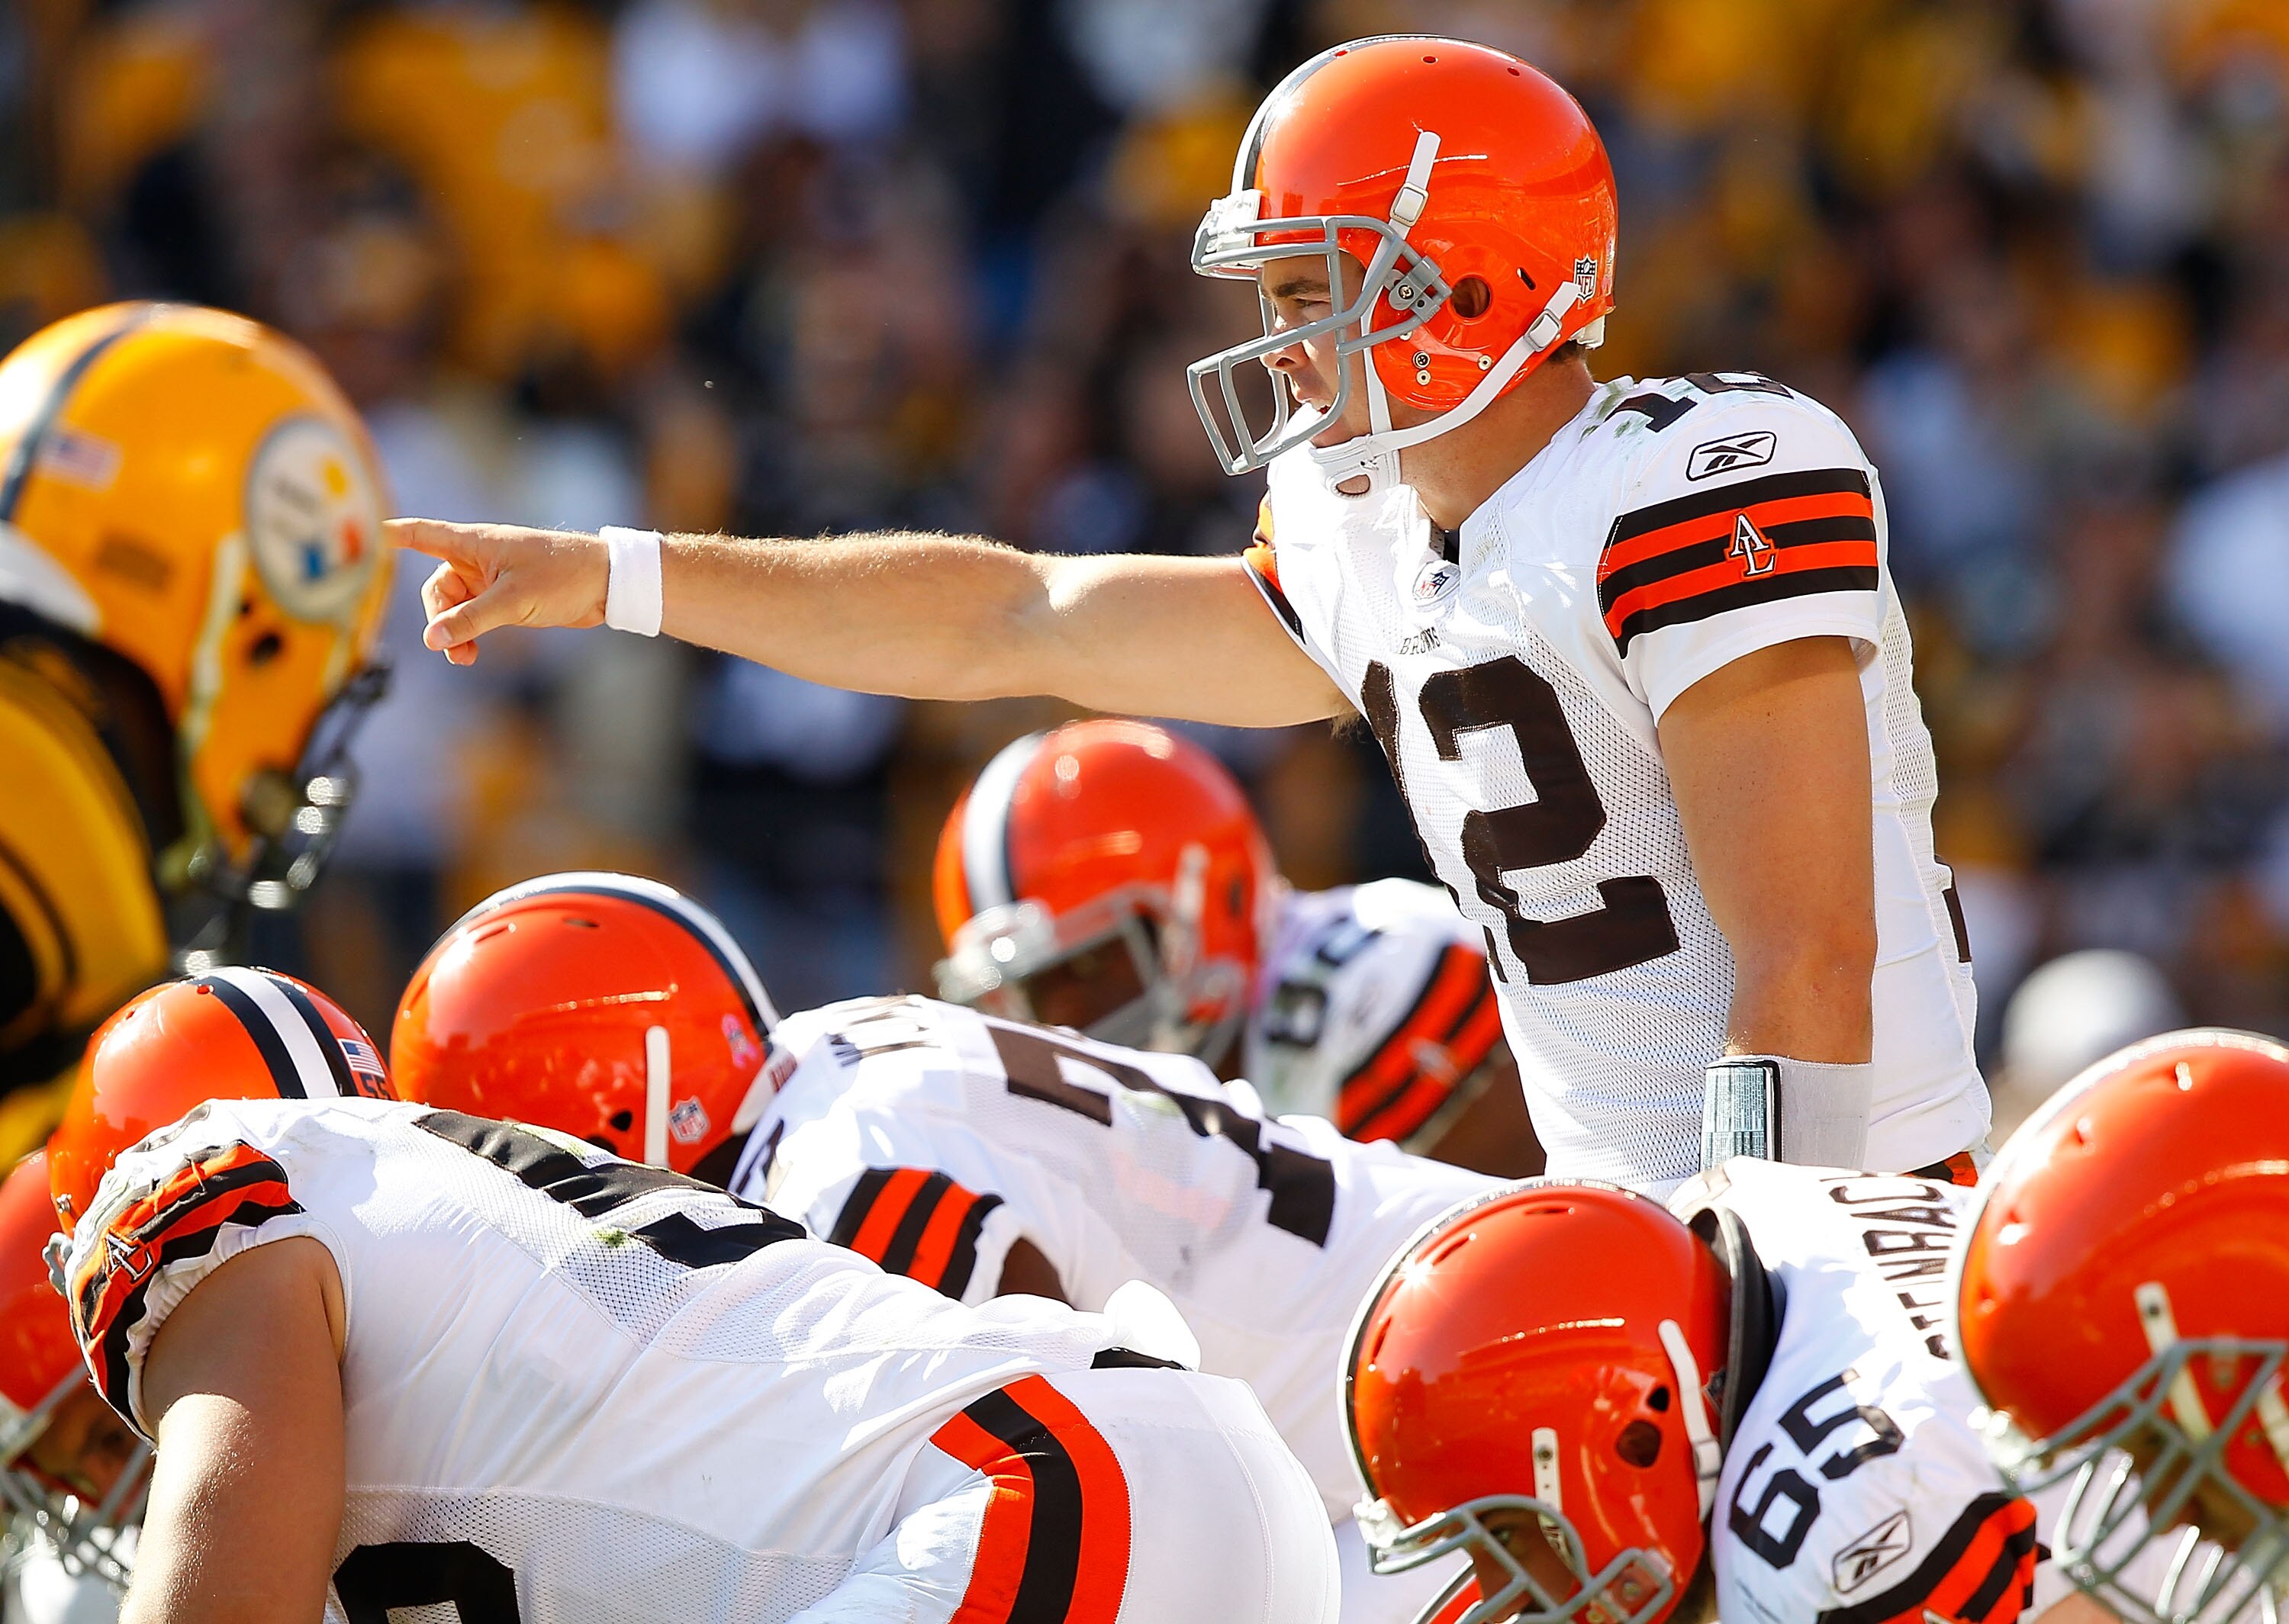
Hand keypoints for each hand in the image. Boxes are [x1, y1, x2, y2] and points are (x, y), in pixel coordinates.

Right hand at [387, 519, 610, 665]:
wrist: (607, 584)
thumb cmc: (563, 575)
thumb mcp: (514, 600)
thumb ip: (472, 620)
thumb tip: (433, 640)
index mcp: (475, 544)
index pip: (423, 534)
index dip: (393, 535)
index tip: (365, 533)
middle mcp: (477, 559)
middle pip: (437, 590)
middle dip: (440, 620)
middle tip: (454, 648)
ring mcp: (490, 580)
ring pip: (454, 609)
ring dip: (454, 634)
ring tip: (466, 658)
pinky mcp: (504, 600)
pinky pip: (473, 619)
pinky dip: (469, 636)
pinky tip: (470, 655)